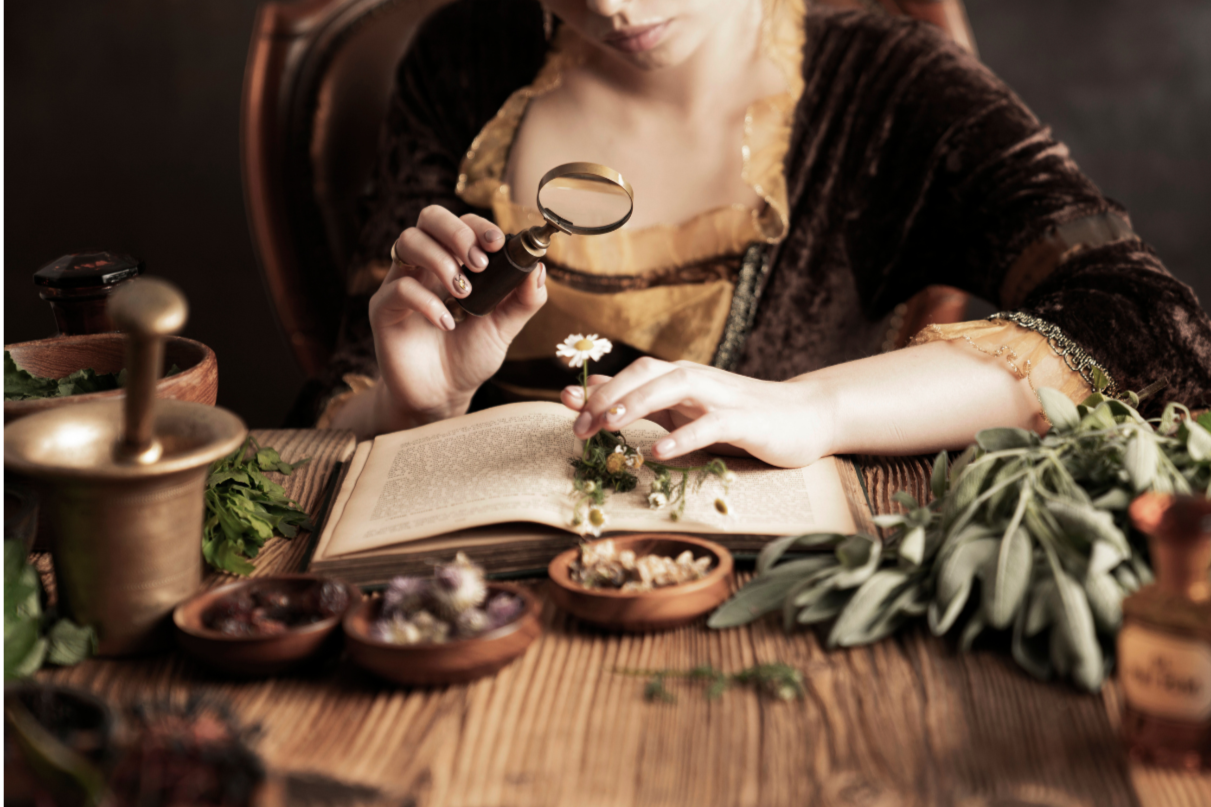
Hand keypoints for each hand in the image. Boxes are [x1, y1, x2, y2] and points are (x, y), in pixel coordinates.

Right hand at [369, 206, 546, 432]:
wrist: (443, 396)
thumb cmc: (470, 357)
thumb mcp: (504, 328)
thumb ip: (523, 300)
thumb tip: (539, 267)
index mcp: (456, 262)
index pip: (462, 222)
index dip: (478, 225)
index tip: (497, 243)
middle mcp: (427, 266)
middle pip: (429, 217)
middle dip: (456, 232)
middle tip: (478, 264)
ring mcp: (403, 283)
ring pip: (408, 242)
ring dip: (440, 260)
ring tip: (463, 293)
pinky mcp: (384, 309)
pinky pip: (399, 288)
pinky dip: (426, 301)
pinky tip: (446, 323)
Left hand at [558, 357, 835, 467]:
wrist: (806, 417)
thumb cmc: (740, 418)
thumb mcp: (686, 411)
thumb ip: (644, 405)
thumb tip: (593, 399)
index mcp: (681, 378)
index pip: (633, 373)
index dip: (597, 387)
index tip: (564, 404)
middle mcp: (697, 379)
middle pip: (647, 372)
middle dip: (609, 395)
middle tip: (580, 425)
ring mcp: (722, 397)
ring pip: (674, 387)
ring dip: (638, 403)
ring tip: (608, 424)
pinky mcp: (746, 421)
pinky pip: (710, 424)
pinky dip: (683, 437)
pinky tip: (660, 452)